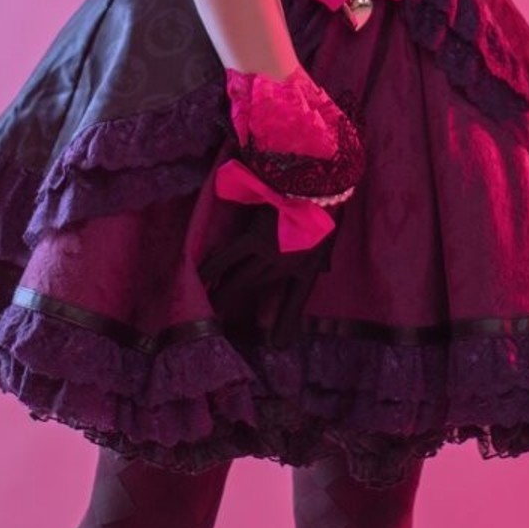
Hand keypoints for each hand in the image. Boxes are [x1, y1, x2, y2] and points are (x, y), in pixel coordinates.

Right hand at [197, 207, 338, 347]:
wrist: (318, 183)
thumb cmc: (325, 202)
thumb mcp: (327, 231)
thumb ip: (318, 250)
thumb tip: (318, 261)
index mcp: (309, 265)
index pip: (297, 301)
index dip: (286, 322)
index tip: (278, 344)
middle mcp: (288, 265)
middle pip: (257, 287)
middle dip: (238, 304)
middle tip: (219, 321)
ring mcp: (271, 253)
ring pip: (242, 278)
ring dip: (222, 293)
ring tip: (207, 307)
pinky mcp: (256, 238)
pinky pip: (230, 256)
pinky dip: (214, 267)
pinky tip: (201, 277)